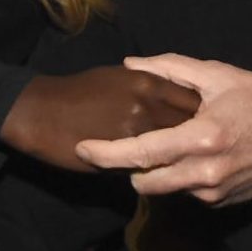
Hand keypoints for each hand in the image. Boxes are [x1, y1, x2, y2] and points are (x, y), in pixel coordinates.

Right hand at [0, 65, 198, 170]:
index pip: (194, 100)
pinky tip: (163, 173)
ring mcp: (138, 133)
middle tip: (202, 147)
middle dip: (200, 137)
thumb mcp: (120, 77)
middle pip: (193, 125)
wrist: (45, 111)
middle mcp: (149, 105)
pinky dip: (162, 171)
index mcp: (149, 81)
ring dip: (183, 157)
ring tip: (188, 163)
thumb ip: (151, 84)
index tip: (206, 123)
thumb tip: (176, 98)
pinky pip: (154, 167)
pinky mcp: (124, 157)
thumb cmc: (81, 91)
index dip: (203, 114)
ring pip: (177, 150)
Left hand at [75, 54, 251, 205]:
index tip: (82, 149)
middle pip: (144, 180)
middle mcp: (203, 172)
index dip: (107, 153)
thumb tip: (130, 64)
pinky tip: (190, 156)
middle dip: (127, 166)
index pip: (141, 153)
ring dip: (153, 172)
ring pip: (162, 189)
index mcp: (201, 137)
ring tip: (163, 145)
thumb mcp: (217, 75)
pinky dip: (178, 177)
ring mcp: (212, 192)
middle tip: (126, 142)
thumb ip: (170, 69)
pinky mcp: (219, 203)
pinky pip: (184, 193)